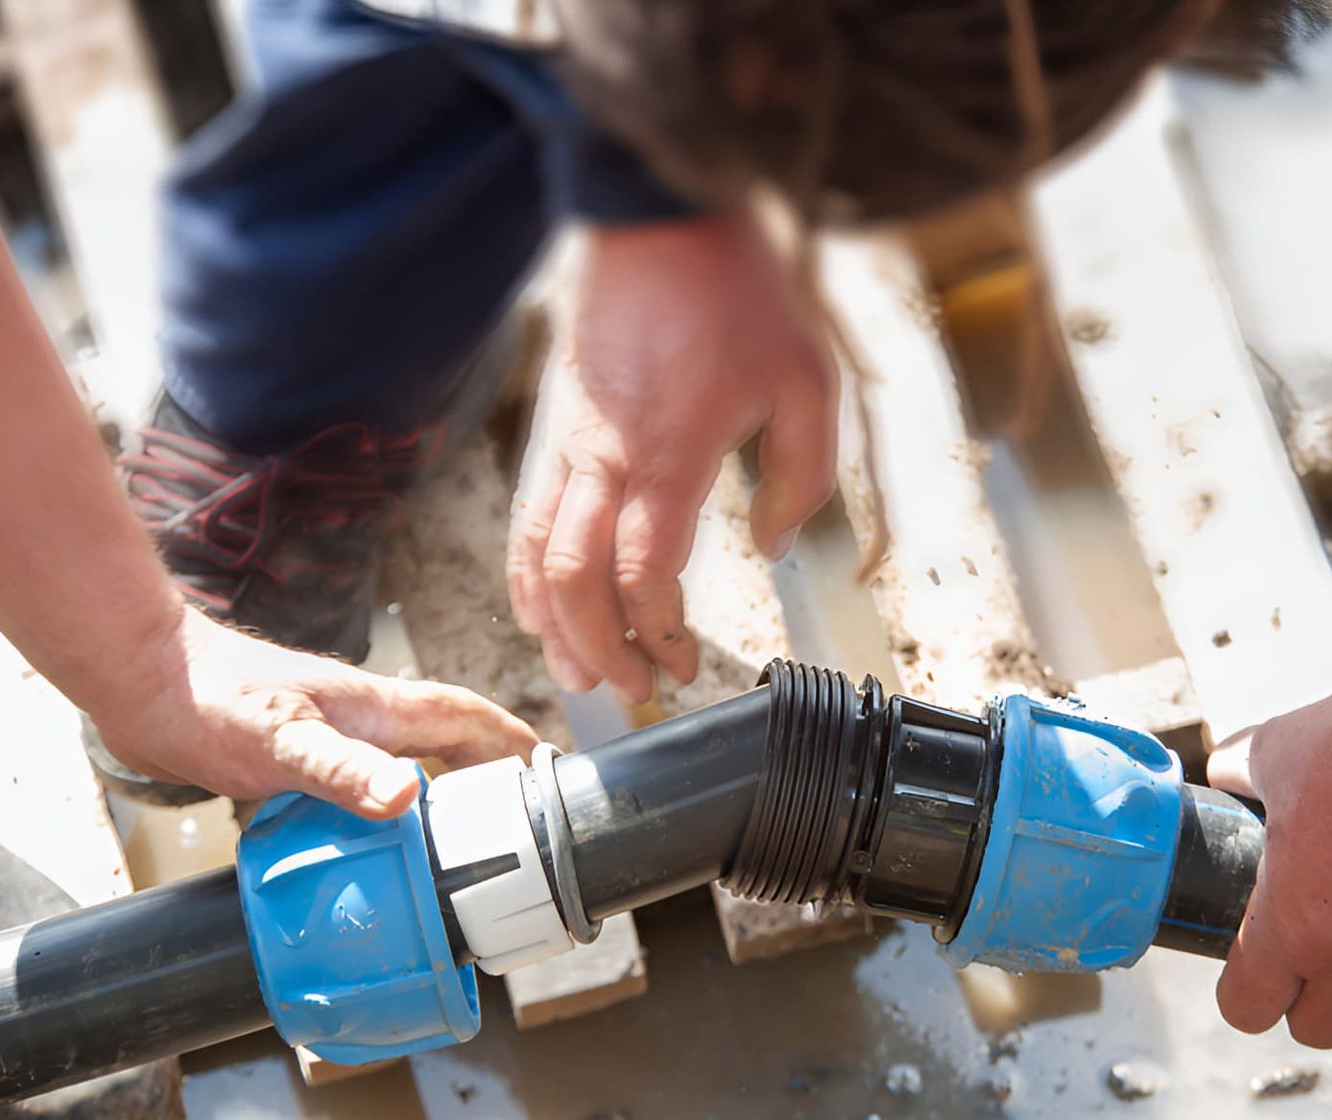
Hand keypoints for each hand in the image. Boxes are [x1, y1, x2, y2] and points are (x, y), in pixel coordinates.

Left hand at [89, 610, 539, 818]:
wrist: (139, 678)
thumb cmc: (207, 700)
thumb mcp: (281, 742)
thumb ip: (343, 770)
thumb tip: (408, 799)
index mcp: (379, 708)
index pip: (469, 718)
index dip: (513, 744)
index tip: (549, 777)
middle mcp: (364, 717)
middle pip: (449, 740)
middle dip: (489, 775)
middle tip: (515, 825)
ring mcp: (331, 733)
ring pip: (407, 761)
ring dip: (439, 792)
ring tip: (456, 842)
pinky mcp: (296, 753)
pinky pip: (361, 782)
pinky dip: (381, 809)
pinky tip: (368, 843)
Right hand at [509, 211, 836, 703]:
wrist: (658, 219)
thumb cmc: (736, 297)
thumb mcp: (808, 381)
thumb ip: (804, 476)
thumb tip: (773, 545)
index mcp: (668, 455)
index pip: (643, 574)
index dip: (656, 634)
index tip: (681, 664)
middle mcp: (603, 460)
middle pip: (574, 582)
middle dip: (595, 649)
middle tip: (627, 687)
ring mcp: (564, 445)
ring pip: (533, 557)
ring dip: (551, 625)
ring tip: (576, 669)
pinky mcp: (548, 430)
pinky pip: (523, 520)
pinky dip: (526, 576)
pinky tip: (543, 608)